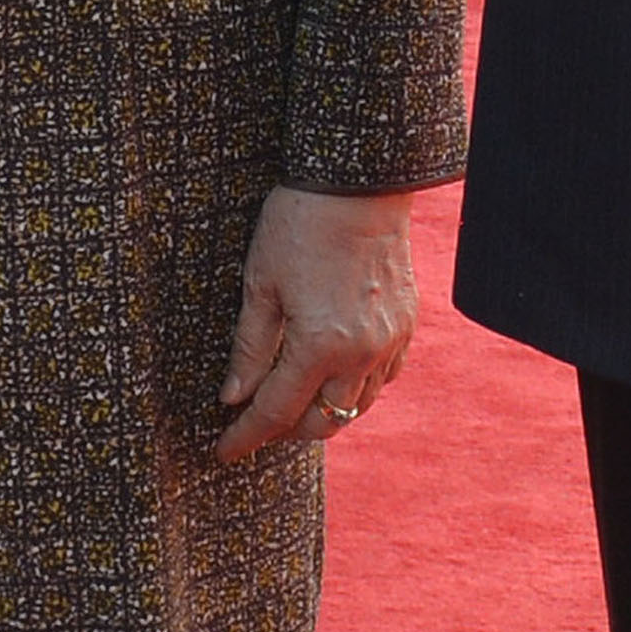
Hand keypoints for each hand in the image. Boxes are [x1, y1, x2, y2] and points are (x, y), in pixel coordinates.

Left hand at [214, 186, 422, 463]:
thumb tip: (233, 397)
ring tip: (295, 403)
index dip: (246, 436)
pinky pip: (386, 376)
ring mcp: (389, 340)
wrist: (359, 181)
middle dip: (288, 432)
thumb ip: (250, 349)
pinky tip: (337, 374)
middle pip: (324, 422)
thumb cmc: (299, 224)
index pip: (275, 412)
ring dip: (325, 412)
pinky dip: (359, 387)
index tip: (224, 450)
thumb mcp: (260, 284)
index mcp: (317, 346)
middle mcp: (360, 353)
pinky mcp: (406, 323)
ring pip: (358, 404)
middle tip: (258, 425)